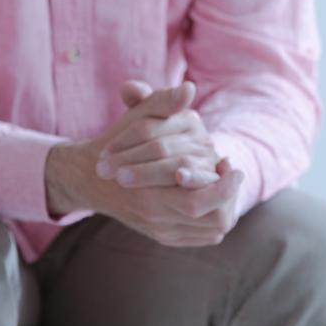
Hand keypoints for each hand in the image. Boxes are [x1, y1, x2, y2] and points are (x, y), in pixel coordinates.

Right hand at [44, 85, 245, 246]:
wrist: (90, 178)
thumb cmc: (117, 142)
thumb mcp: (137, 117)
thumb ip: (162, 103)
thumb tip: (188, 89)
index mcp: (149, 194)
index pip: (200, 202)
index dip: (224, 186)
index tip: (229, 161)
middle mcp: (156, 218)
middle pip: (213, 221)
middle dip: (230, 197)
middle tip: (234, 173)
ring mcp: (161, 230)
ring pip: (212, 230)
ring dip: (226, 207)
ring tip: (226, 183)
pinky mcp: (165, 236)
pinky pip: (202, 236)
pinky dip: (214, 219)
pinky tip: (215, 196)